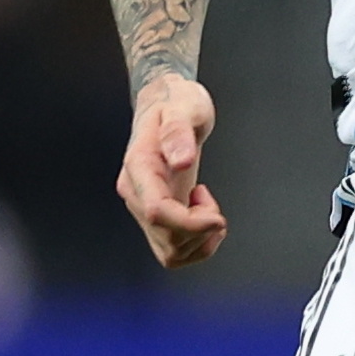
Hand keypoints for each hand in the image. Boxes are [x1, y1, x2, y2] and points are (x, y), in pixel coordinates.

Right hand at [117, 72, 227, 267]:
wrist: (169, 105)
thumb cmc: (177, 103)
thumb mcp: (185, 105)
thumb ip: (179, 131)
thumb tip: (181, 160)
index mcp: (139, 168)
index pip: (157, 213)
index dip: (190, 224)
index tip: (218, 217)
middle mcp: (136, 193)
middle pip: (165, 239)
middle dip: (200, 230)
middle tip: (212, 203)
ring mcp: (144, 208)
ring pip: (170, 253)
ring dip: (200, 241)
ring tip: (208, 209)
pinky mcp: (158, 217)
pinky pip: (175, 251)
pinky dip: (199, 244)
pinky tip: (204, 214)